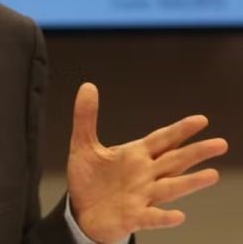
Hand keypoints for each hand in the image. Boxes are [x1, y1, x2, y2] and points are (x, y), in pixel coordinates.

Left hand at [67, 82, 227, 242]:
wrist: (82, 212)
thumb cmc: (89, 180)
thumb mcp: (83, 145)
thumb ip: (86, 117)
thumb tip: (88, 86)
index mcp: (136, 155)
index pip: (163, 140)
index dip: (180, 130)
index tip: (201, 120)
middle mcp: (144, 175)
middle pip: (174, 161)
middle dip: (196, 152)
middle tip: (220, 144)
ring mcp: (141, 196)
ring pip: (170, 187)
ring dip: (190, 182)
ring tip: (211, 174)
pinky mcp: (133, 217)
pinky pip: (151, 217)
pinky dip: (164, 217)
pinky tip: (178, 215)